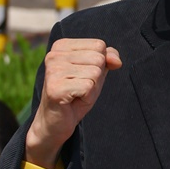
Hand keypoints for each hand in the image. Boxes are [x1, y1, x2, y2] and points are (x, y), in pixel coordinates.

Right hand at [26, 38, 121, 168]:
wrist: (55, 122)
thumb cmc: (75, 95)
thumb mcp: (95, 73)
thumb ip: (107, 59)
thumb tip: (116, 61)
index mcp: (61, 46)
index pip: (99, 45)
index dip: (100, 64)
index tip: (82, 76)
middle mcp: (54, 55)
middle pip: (98, 58)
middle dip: (96, 78)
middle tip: (80, 88)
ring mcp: (53, 71)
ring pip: (95, 73)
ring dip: (92, 89)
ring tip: (76, 95)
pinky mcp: (55, 88)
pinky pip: (88, 87)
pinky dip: (87, 98)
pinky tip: (73, 101)